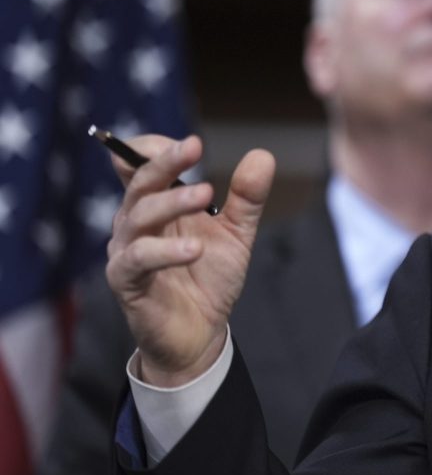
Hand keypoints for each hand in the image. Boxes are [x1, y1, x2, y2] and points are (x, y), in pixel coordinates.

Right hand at [104, 134, 275, 386]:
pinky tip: (195, 248)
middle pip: (140, 183)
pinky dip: (166, 250)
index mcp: (157, 205)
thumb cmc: (209, 277)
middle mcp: (135, 223)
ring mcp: (126, 251)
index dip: (159, 149)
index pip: (142, 165)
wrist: (200, 332)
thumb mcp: (236, 233)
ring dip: (172, 202)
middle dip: (166, 162)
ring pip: (138, 216)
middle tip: (193, 146)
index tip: (191, 142)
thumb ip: (247, 197)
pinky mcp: (125, 281)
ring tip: (206, 195)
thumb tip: (262, 155)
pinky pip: (138, 259)